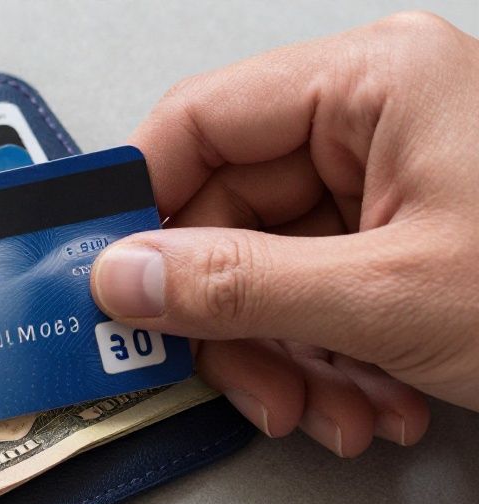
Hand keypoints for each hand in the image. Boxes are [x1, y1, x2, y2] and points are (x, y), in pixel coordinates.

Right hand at [90, 12, 478, 455]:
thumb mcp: (388, 296)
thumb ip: (236, 285)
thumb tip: (125, 275)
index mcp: (371, 84)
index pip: (196, 122)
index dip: (139, 206)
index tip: (104, 278)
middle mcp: (373, 123)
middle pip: (228, 217)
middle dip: (235, 323)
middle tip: (241, 384)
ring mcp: (390, 185)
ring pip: (269, 273)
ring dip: (286, 360)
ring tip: (331, 412)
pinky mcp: (406, 242)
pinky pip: (318, 299)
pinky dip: (329, 364)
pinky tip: (373, 403)